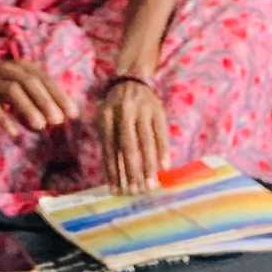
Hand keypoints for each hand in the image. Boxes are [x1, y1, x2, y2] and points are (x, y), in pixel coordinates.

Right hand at [0, 57, 77, 136]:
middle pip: (30, 83)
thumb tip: (59, 118)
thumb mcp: (23, 84)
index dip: (60, 96)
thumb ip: (39, 98)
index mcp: (24, 67)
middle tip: (58, 120)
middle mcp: (10, 70)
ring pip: (13, 91)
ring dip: (28, 108)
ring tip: (40, 126)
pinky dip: (4, 118)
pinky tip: (14, 132)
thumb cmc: (3, 83)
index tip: (72, 113)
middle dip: (46, 102)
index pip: (45, 79)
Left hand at [97, 79, 169, 194]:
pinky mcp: (158, 110)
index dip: (113, 171)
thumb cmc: (116, 108)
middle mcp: (124, 111)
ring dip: (149, 166)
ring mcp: (142, 110)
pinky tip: (164, 167)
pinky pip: (161, 134)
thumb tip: (114, 177)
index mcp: (106, 116)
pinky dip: (163, 151)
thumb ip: (109, 144)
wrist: (132, 79)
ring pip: (146, 142)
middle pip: (128, 146)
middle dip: (131, 171)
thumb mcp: (107, 120)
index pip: (109, 148)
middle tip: (135, 192)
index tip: (117, 191)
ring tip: (150, 185)